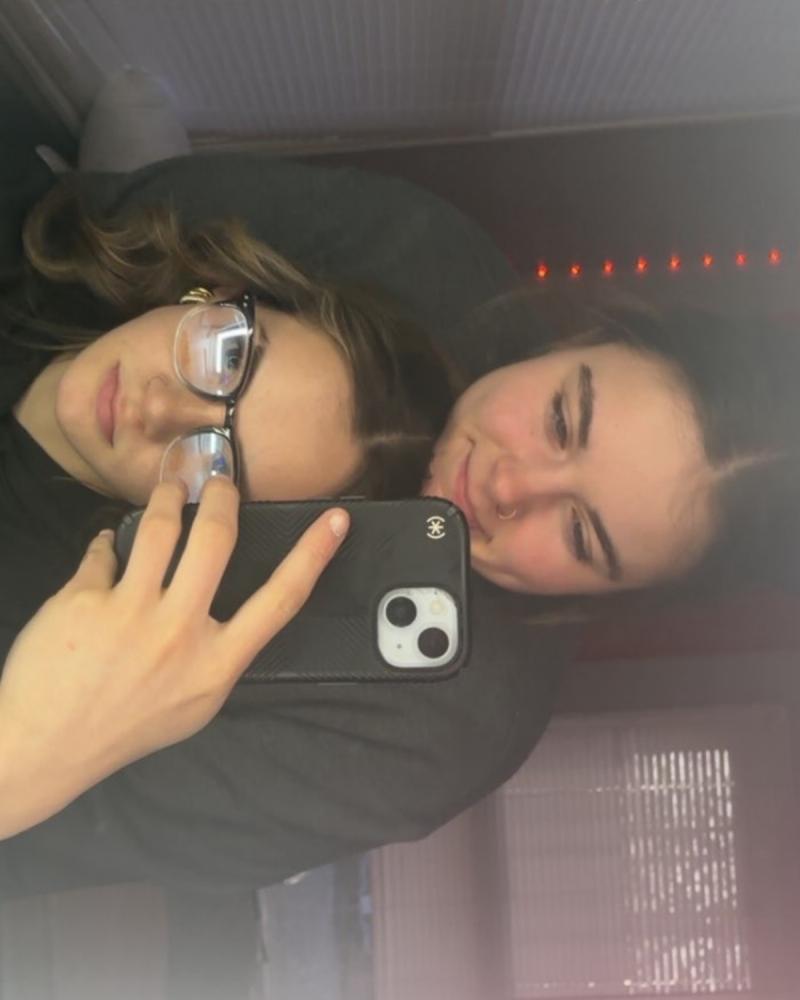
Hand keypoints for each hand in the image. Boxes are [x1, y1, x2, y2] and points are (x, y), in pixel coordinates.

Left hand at [0, 478, 348, 836]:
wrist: (44, 747)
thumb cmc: (127, 725)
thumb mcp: (195, 702)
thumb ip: (218, 652)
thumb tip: (224, 596)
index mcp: (216, 665)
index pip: (281, 600)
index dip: (314, 554)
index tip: (337, 519)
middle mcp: (178, 634)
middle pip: (215, 540)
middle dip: (221, 497)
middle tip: (217, 481)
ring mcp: (129, 615)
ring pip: (158, 527)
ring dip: (165, 498)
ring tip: (167, 491)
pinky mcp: (83, 600)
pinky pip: (104, 550)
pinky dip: (107, 544)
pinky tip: (106, 550)